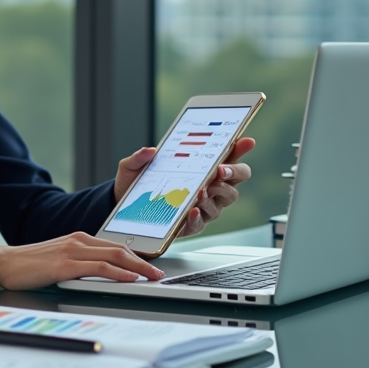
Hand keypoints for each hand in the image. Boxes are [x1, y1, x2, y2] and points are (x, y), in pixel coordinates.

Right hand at [0, 232, 165, 288]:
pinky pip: (99, 268)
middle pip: (120, 249)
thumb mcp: (60, 260)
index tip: (150, 267)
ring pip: (114, 256)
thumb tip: (103, 276)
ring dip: (138, 268)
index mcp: (78, 239)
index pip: (115, 246)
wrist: (4, 263)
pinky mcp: (65, 265)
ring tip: (152, 278)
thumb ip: (81, 263)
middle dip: (144, 262)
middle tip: (159, 274)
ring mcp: (72, 251)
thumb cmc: (30, 265)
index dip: (136, 257)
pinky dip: (118, 273)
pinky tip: (129, 279)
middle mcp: (78, 241)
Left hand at [113, 138, 255, 238]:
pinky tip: (193, 209)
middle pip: (236, 180)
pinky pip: (201, 223)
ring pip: (223, 201)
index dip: (240, 149)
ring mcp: (203, 207)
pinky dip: (199, 215)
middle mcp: (209, 188)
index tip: (245, 141)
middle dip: (233, 173)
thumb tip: (149, 150)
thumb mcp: (133, 167)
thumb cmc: (137, 184)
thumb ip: (140, 157)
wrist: (123, 209)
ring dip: (216, 193)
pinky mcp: (190, 225)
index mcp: (202, 169)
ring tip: (202, 189)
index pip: (229, 157)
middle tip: (220, 170)